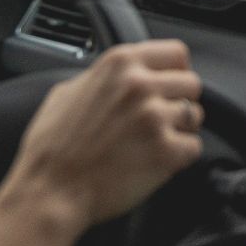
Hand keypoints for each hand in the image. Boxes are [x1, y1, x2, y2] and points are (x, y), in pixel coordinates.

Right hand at [0, 39, 203, 245]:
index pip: (177, 53)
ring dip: (181, 130)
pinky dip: (179, 157)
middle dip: (179, 102)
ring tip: (154, 142)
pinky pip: (194, 147)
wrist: (49, 192)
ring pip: (196, 116)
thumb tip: (120, 77)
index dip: (176, 71)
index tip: (170, 85)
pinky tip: (155, 161)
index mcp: (119, 64)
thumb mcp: (67, 92)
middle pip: (192, 84)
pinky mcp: (165, 152)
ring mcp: (154, 118)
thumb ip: (101, 78)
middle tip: (160, 120)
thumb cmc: (52, 148)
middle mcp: (140, 85)